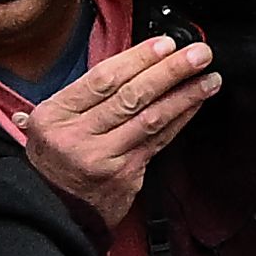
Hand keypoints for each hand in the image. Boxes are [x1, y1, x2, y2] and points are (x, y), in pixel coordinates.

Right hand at [17, 31, 220, 228]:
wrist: (51, 210)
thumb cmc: (52, 160)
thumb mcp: (46, 123)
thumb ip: (79, 94)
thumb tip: (124, 63)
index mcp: (56, 115)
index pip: (103, 79)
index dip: (138, 59)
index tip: (165, 44)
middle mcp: (78, 137)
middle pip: (132, 96)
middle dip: (171, 71)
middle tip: (199, 55)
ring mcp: (105, 159)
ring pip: (151, 120)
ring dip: (185, 96)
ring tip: (209, 79)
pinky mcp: (126, 177)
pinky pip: (158, 142)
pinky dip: (179, 121)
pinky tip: (195, 106)